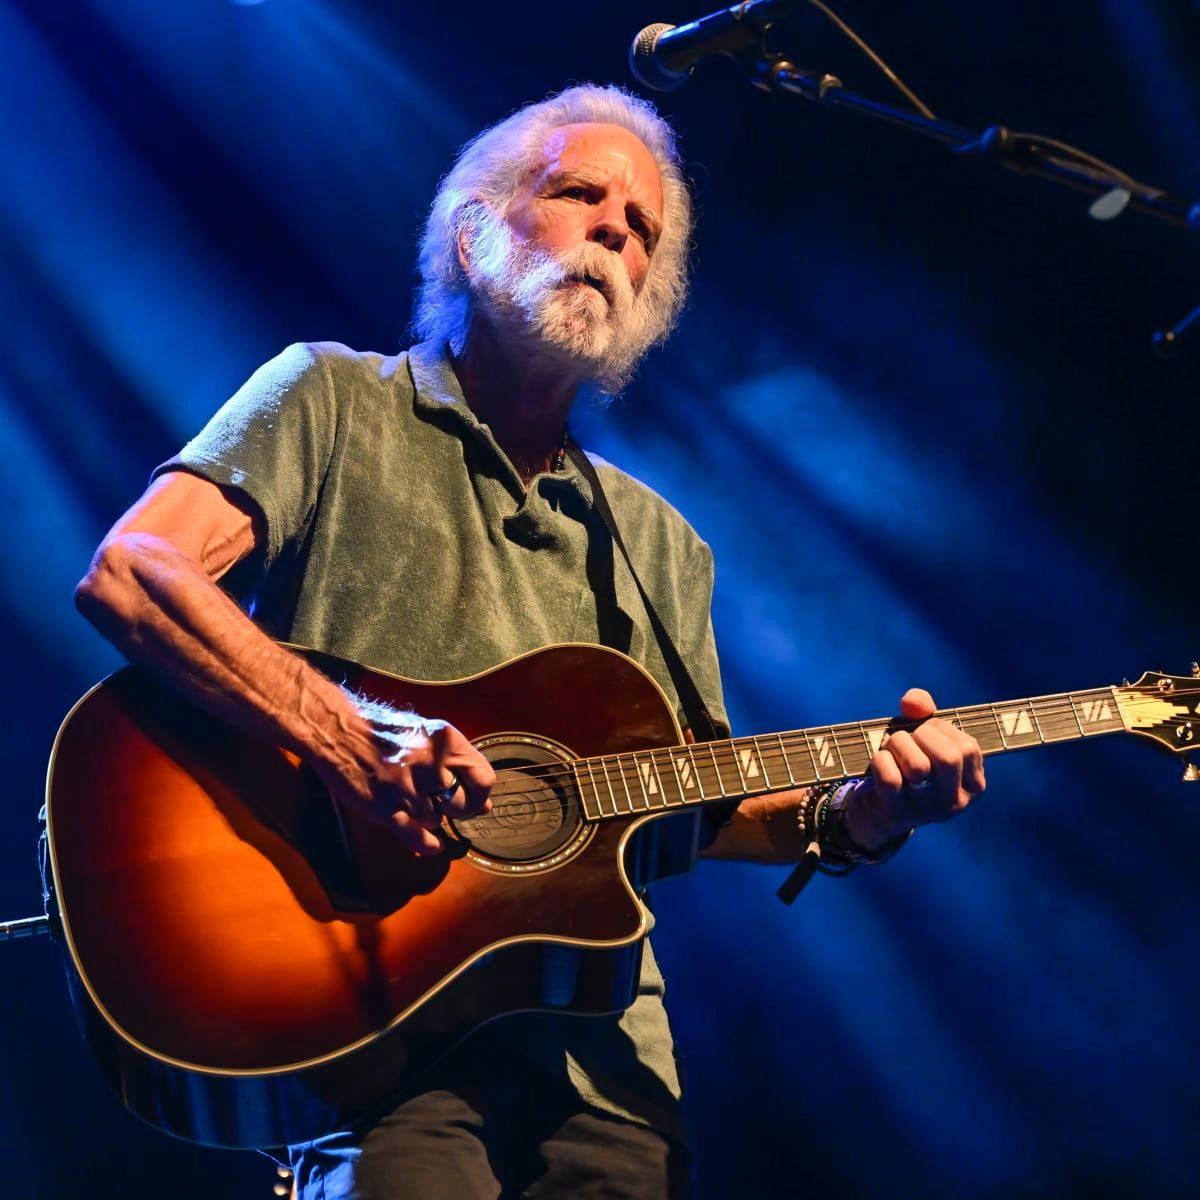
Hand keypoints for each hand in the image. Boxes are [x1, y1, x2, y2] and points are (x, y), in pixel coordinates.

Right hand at [323, 697, 495, 855]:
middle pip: (461, 805)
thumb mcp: (427, 735)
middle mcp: (430, 764)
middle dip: (453, 809)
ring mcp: (406, 787)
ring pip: (435, 820)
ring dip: (427, 816)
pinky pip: (416, 836)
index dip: (479, 796)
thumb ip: (458, 766)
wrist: (337, 730)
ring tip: (409, 799)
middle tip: (440, 803)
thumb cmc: (384, 732)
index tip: (472, 801)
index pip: (484, 780)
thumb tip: (486, 805)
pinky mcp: (384, 806)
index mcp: (446, 742)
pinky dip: (425, 843)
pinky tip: (429, 844)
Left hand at [842, 688, 984, 851]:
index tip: (926, 734)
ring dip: (897, 746)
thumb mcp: (920, 736)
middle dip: (921, 736)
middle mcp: (955, 802)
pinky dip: (880, 760)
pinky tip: (879, 763)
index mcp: (972, 785)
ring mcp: (927, 812)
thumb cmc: (906, 764)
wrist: (879, 809)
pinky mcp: (897, 813)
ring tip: (890, 750)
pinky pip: (890, 777)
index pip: (968, 747)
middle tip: (906, 739)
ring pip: (918, 767)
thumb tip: (913, 701)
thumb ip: (922, 709)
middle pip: (949, 757)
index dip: (941, 729)